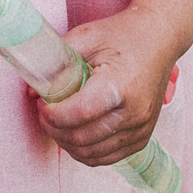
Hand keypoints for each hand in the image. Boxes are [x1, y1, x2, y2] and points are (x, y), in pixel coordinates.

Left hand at [37, 6, 183, 169]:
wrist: (160, 38)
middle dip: (55, 130)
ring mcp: (141, 128)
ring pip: (93, 154)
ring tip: (57, 125)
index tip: (42, 105)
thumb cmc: (124, 34)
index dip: (53, 115)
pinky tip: (75, 136)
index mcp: (120, 84)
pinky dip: (86, 152)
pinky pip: (108, 158)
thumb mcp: (87, 37)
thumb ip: (57, 62)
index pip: (79, 113)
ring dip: (68, 144)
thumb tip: (32, 90)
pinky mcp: (143, 137)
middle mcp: (134, 112)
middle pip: (83, 138)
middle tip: (45, 115)